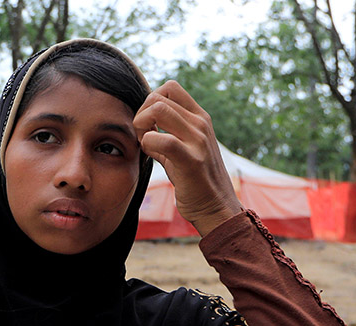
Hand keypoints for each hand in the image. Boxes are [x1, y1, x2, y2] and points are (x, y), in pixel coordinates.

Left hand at [134, 80, 242, 235]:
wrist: (215, 207)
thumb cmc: (194, 181)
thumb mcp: (179, 150)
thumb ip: (164, 134)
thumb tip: (142, 122)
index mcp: (199, 118)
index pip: (170, 87)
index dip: (150, 101)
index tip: (146, 124)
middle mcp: (201, 123)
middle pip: (159, 96)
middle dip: (140, 114)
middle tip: (140, 136)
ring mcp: (198, 140)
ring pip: (159, 109)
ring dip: (141, 125)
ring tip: (144, 144)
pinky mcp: (191, 160)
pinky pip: (162, 140)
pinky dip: (147, 144)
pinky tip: (150, 156)